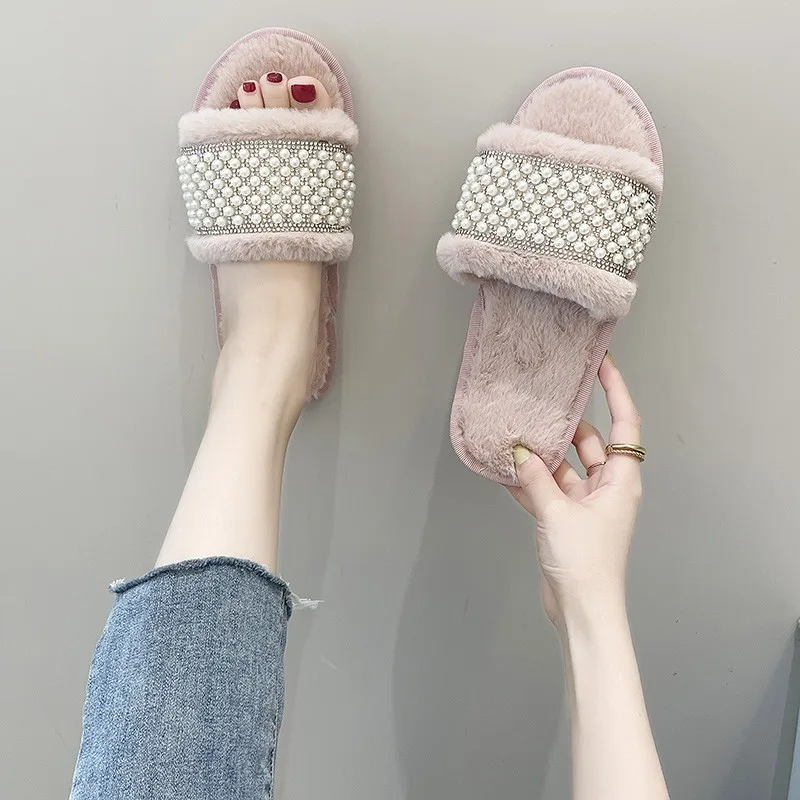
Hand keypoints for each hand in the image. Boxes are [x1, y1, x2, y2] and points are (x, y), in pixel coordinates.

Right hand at [509, 355, 642, 631]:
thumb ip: (536, 479)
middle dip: (564, 425)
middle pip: (588, 442)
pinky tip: (505, 471)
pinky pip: (548, 490)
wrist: (583, 612)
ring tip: (514, 434)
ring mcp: (586, 504)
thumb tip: (518, 452)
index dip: (615, 391)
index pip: (624, 424)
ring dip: (541, 456)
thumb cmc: (585, 563)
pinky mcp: (567, 520)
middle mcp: (607, 487)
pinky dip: (530, 482)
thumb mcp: (557, 514)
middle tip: (538, 401)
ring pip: (563, 466)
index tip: (601, 364)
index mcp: (621, 480)